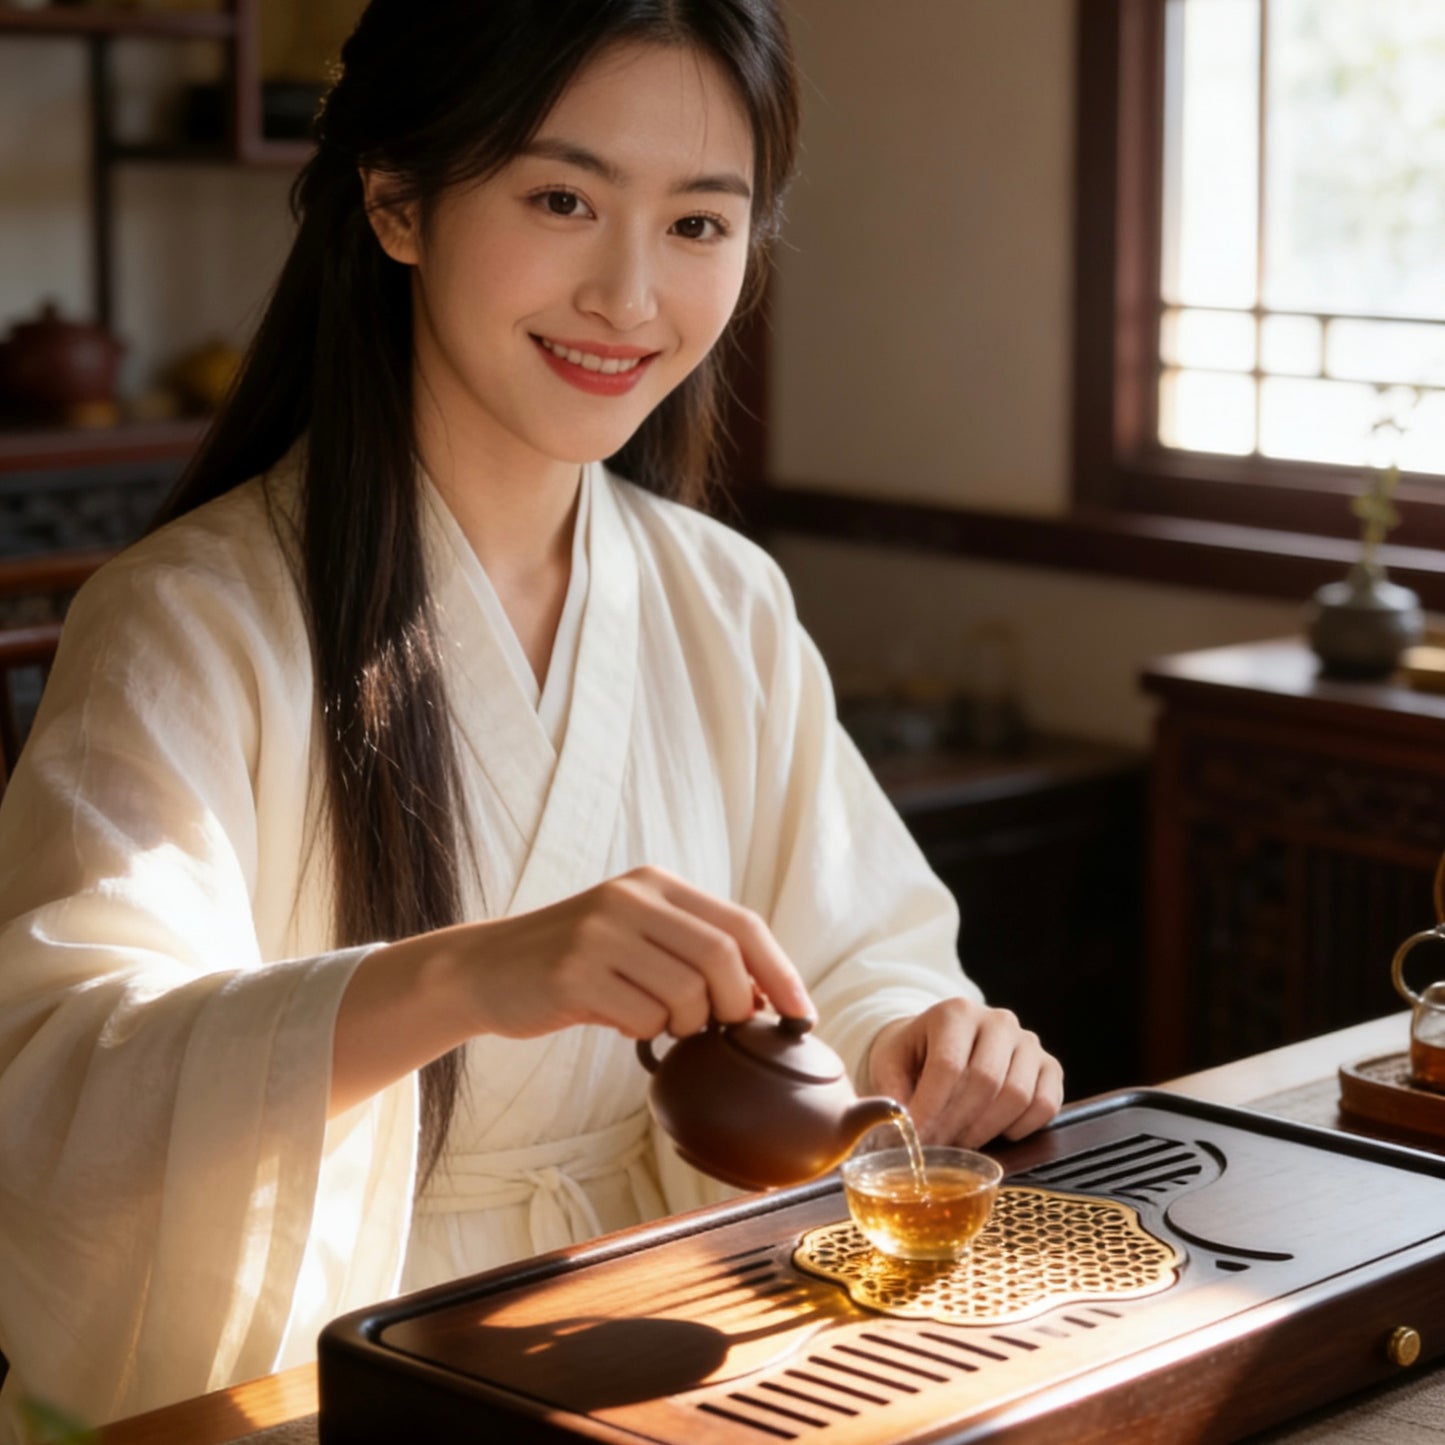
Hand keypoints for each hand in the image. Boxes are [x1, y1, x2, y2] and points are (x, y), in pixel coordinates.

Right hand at [465, 865, 813, 1041]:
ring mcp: (599, 934)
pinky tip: (621, 1022)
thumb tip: (765, 998)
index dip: (781, 973)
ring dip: (686, 1024)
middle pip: (722, 957)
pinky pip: (641, 1017)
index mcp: (655, 884)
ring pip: (686, 993)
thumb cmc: (576, 962)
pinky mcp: (573, 974)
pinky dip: (644, 1032)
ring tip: (659, 1022)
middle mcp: (630, 898)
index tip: (803, 1017)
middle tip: (722, 1028)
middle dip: (737, 1005)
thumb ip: (693, 952)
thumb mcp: (634, 934)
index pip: (742, 924)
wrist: (485, 969)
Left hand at [864, 999, 1062, 1147]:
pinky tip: (994, 1132)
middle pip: (985, 1081)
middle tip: (936, 1149)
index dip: (932, 1108)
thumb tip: (900, 1131)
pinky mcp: (1049, 1065)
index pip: (948, 1065)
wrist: (942, 1040)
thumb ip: (893, 1093)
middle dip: (957, 1124)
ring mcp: (1028, 1042)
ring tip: (958, 1142)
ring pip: (1017, 1096)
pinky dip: (1021, 1128)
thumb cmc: (915, 1053)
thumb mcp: (891, 1063)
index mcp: (956, 1012)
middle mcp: (997, 1020)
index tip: (916, 1139)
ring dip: (985, 1131)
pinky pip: (1045, 1105)